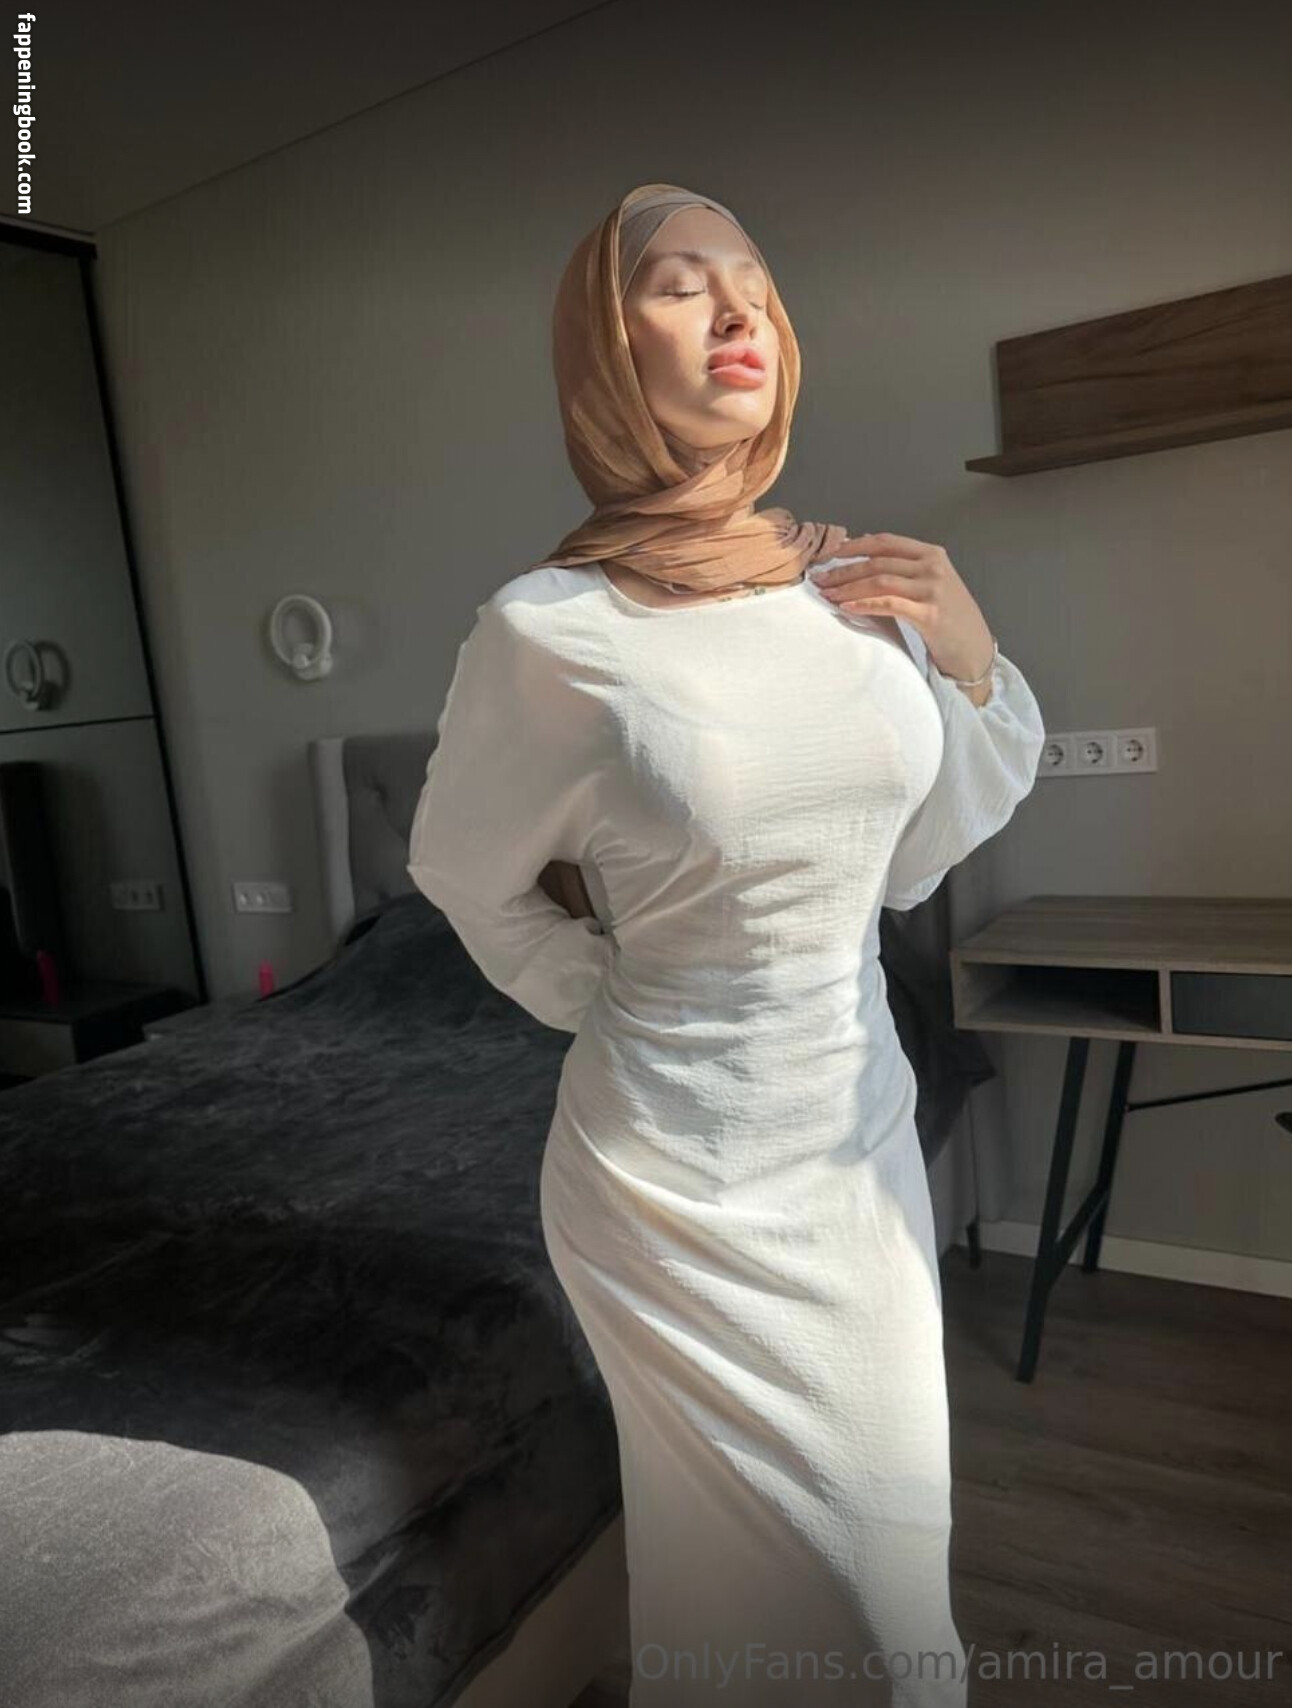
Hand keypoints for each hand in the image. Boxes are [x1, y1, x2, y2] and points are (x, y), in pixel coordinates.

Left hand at [812, 532, 995, 685]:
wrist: (975, 650)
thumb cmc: (950, 619)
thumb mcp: (933, 584)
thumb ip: (906, 568)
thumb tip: (865, 551)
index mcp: (932, 554)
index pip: (885, 542)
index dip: (854, 545)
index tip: (830, 553)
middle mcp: (933, 567)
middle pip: (877, 561)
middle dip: (843, 569)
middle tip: (819, 578)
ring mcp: (932, 589)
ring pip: (879, 580)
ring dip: (848, 587)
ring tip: (826, 594)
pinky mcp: (929, 614)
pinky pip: (888, 604)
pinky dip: (864, 604)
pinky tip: (846, 607)